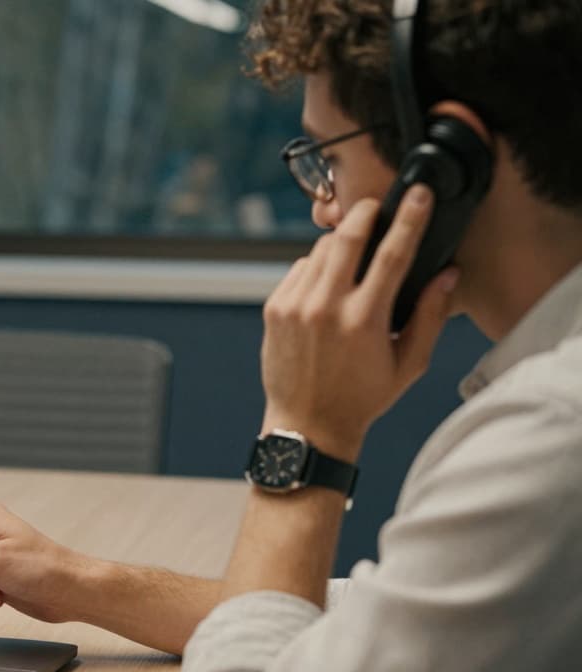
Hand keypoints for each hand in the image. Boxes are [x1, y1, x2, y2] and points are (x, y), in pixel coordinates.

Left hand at [260, 184, 458, 458]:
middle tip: (376, 205)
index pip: (393, 254)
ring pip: (321, 250)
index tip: (418, 194)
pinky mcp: (274, 309)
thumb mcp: (409, 363)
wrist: (307, 424)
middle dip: (365, 212)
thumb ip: (431, 314)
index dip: (410, 218)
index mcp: (364, 320)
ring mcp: (295, 306)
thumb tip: (448, 274)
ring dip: (341, 244)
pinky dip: (316, 267)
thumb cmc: (362, 397)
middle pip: (347, 236)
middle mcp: (326, 308)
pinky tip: (328, 284)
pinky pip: (299, 269)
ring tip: (355, 257)